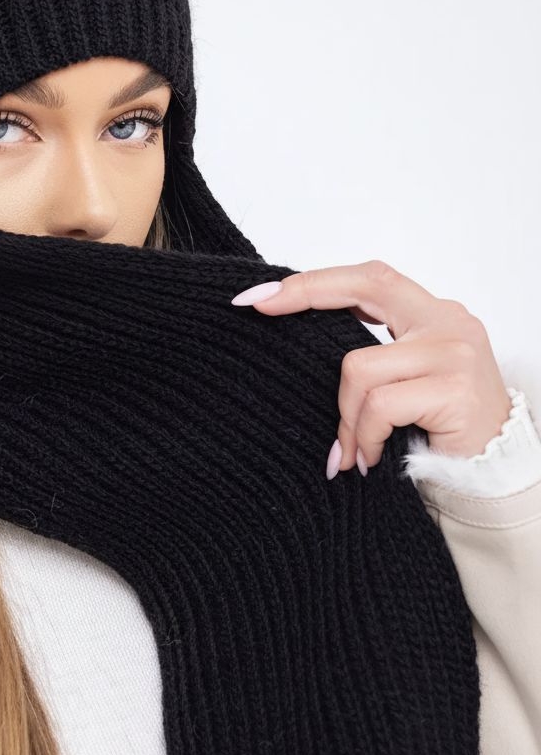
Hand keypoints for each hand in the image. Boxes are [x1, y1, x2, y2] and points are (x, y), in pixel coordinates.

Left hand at [231, 261, 511, 477]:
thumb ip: (371, 356)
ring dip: (345, 418)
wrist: (495, 476)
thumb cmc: (441, 431)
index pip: (368, 278)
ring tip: (351, 450)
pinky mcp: (454, 388)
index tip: (260, 294)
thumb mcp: (404, 381)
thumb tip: (299, 345)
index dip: (313, 281)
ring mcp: (454, 352)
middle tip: (259, 312)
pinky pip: (379, 406)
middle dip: (304, 295)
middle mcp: (448, 321)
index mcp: (432, 314)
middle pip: (366, 286)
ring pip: (359, 367)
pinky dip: (363, 436)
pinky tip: (368, 459)